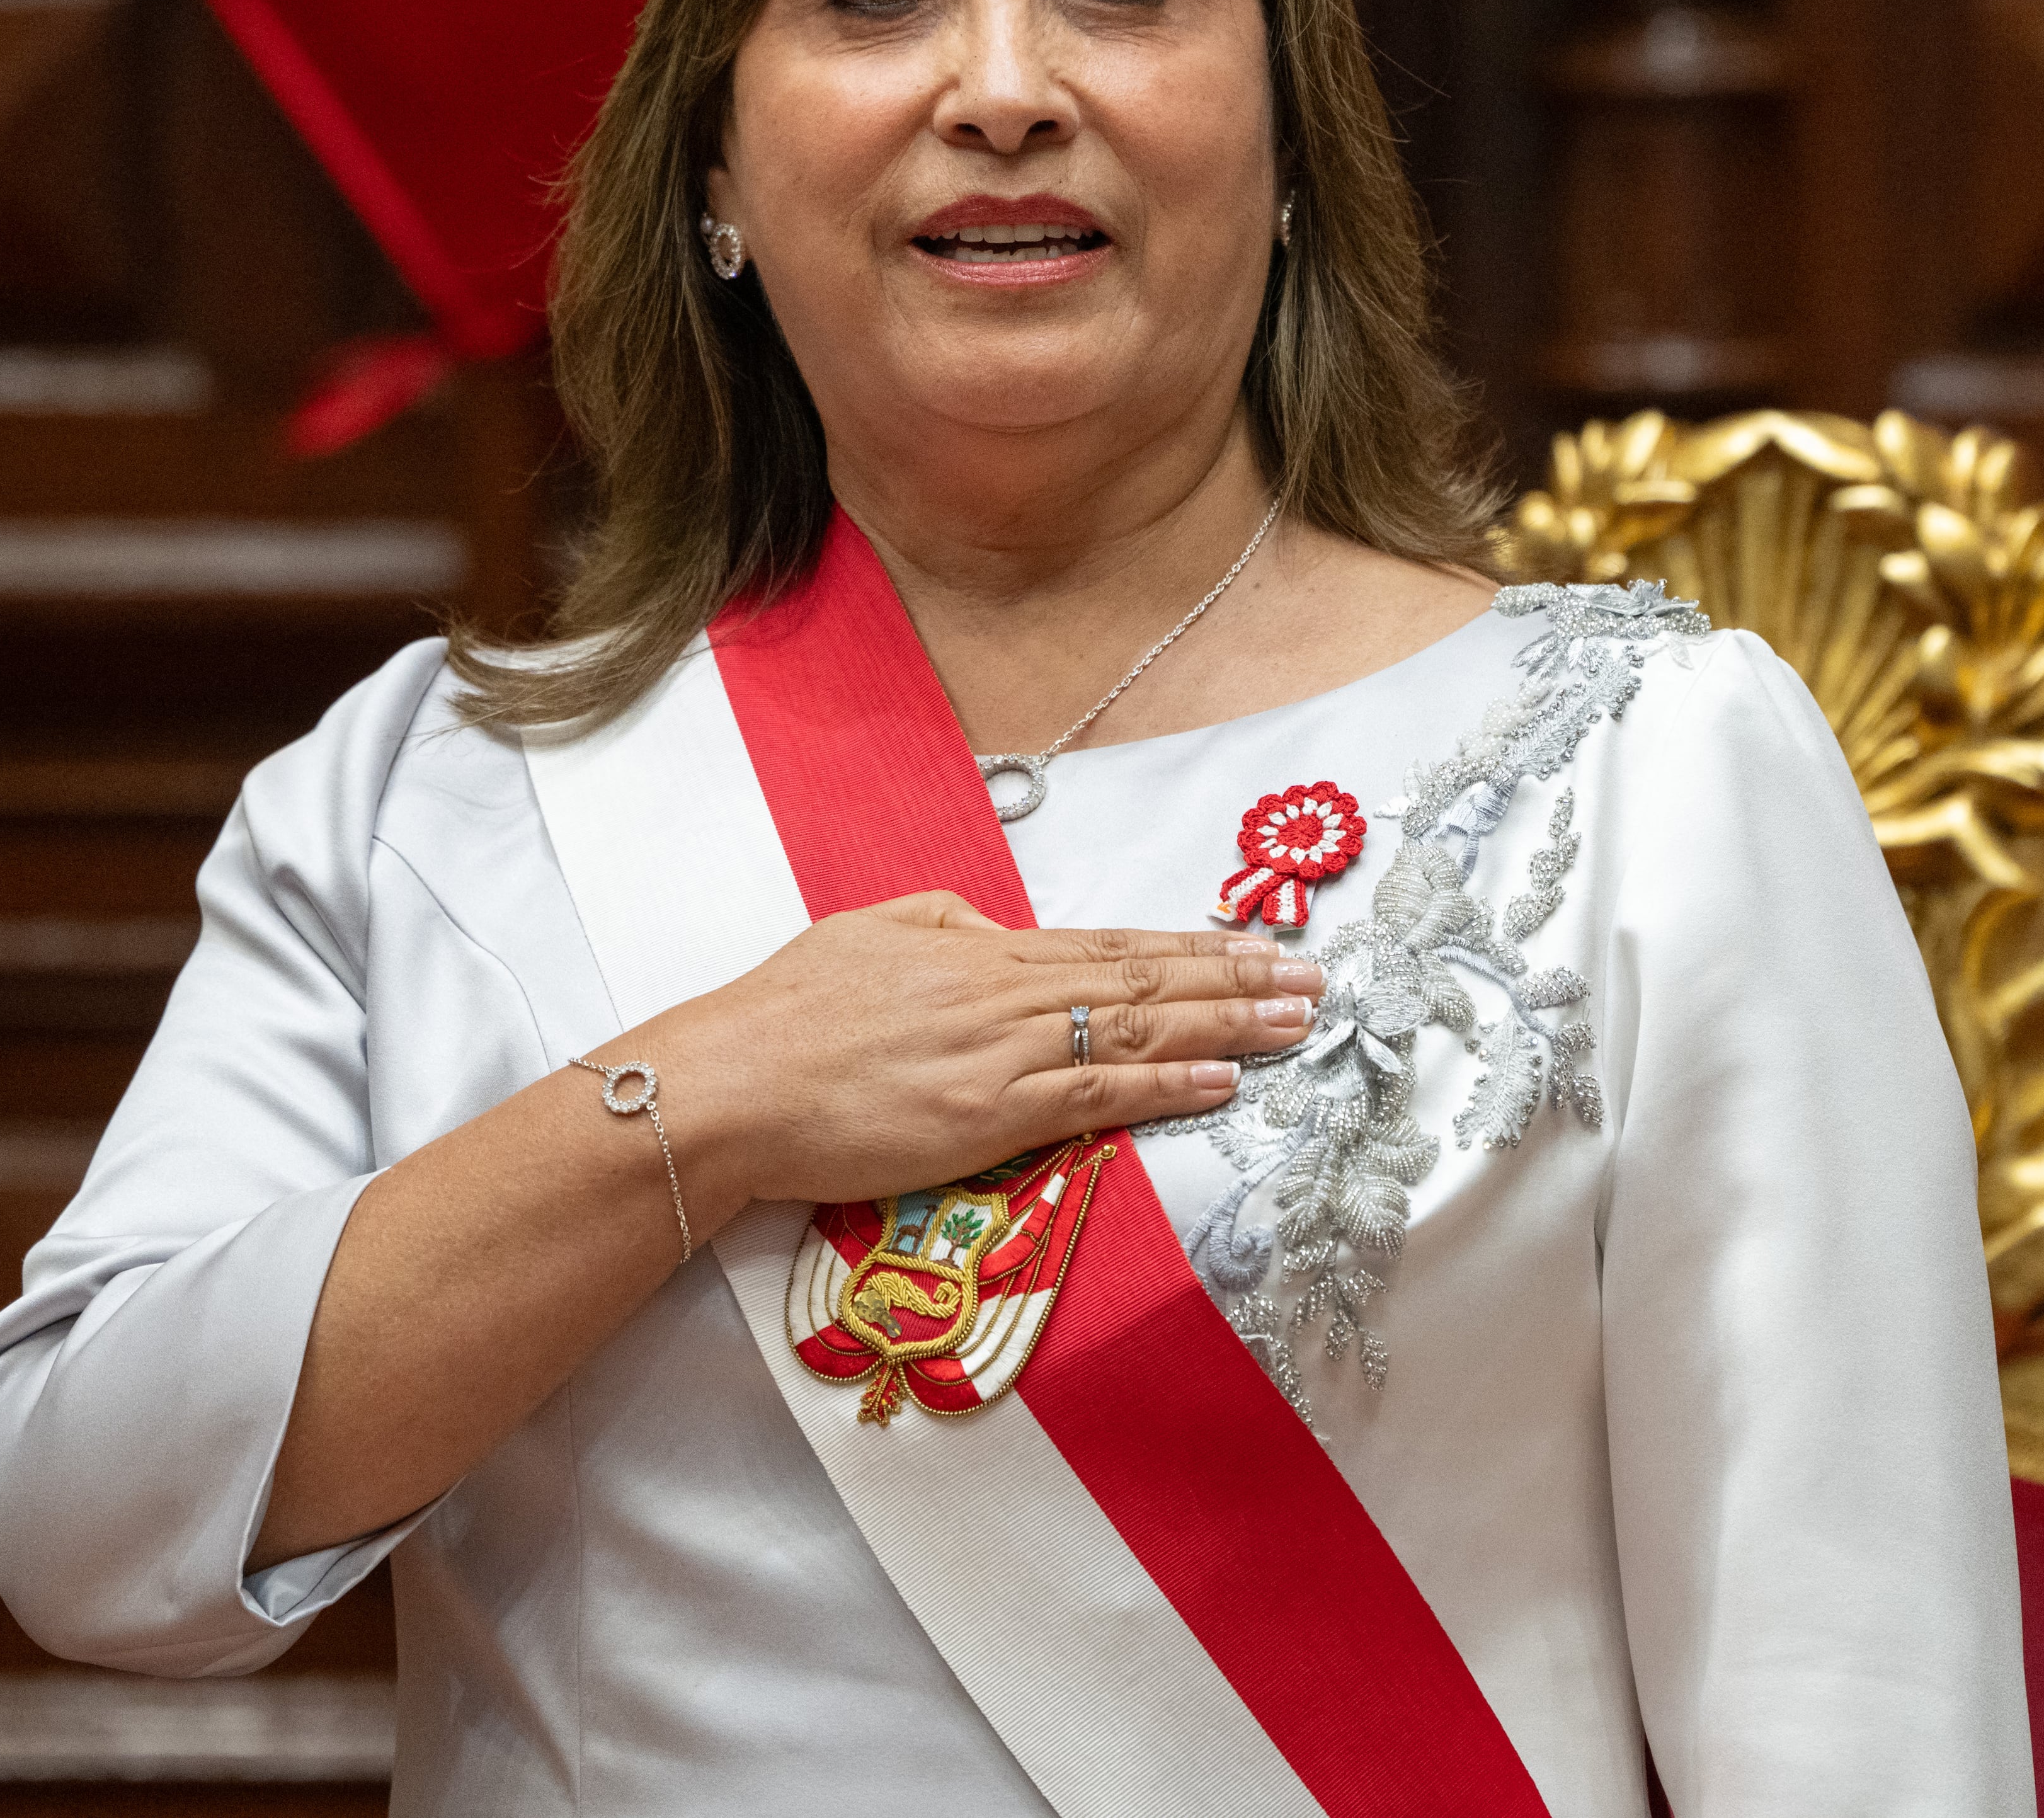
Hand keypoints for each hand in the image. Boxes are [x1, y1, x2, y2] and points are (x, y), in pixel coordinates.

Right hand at [644, 891, 1317, 1209]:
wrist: (727, 1083)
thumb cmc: (785, 1016)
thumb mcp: (872, 935)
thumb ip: (949, 931)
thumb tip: (1006, 939)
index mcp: (980, 951)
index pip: (1112, 946)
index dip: (1194, 946)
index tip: (1258, 945)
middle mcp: (1006, 993)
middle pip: (1146, 981)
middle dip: (1239, 980)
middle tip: (1316, 979)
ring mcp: (1002, 1054)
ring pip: (1139, 1032)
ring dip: (1229, 1026)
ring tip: (1296, 1022)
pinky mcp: (988, 1113)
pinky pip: (1098, 1096)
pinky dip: (1168, 1086)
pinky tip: (1223, 1081)